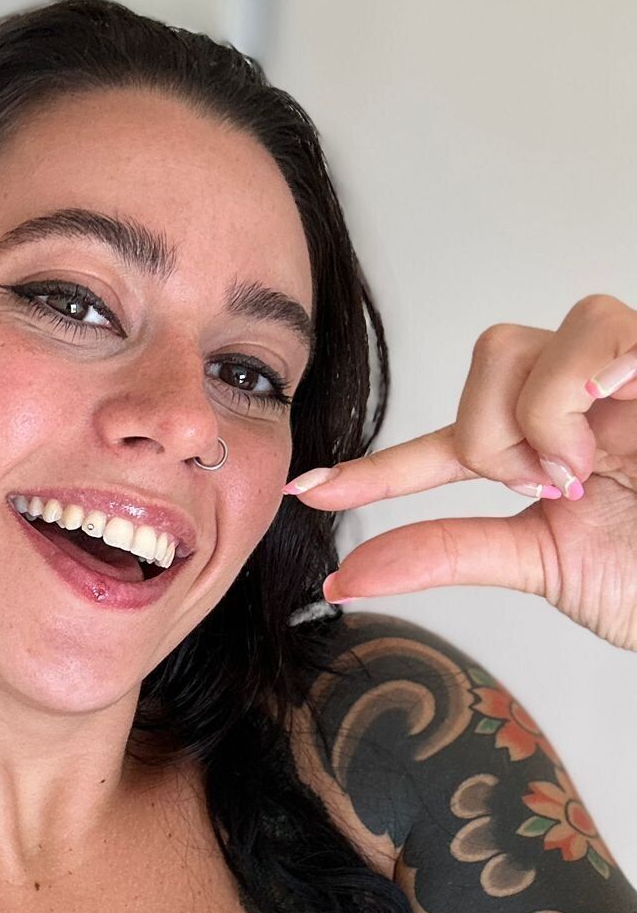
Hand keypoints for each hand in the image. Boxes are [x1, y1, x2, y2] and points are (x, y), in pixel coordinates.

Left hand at [283, 294, 636, 649]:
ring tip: (572, 474)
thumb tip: (346, 577)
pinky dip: (569, 396)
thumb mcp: (546, 563)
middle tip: (535, 489)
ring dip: (528, 419)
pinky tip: (596, 446)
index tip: (307, 490)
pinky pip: (591, 335)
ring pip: (522, 342)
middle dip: (485, 434)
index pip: (447, 445)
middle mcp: (589, 397)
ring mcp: (629, 372)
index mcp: (555, 447)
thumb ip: (448, 553)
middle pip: (486, 358)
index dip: (378, 466)